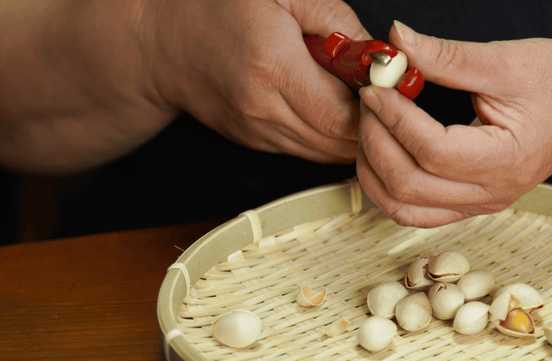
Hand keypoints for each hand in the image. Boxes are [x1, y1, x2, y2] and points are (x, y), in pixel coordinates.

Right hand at [147, 0, 369, 162]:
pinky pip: (306, 150)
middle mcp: (264, 111)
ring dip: (351, 133)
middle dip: (371, 124)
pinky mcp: (254, 144)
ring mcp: (257, 134)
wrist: (162, 42)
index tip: (390, 87)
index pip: (344, 116)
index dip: (377, 109)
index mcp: (274, 68)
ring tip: (355, 98)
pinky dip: (327, 136)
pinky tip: (327, 106)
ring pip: (326, 154)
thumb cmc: (220, 7)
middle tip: (381, 94)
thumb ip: (337, 20)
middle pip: (340, 143)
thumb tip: (381, 57)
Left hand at [357, 21, 551, 226]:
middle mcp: (492, 193)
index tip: (375, 86)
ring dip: (374, 172)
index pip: (431, 151)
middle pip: (408, 186)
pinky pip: (416, 212)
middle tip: (367, 101)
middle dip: (375, 141)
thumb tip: (396, 41)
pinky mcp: (471, 205)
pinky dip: (388, 188)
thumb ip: (446, 56)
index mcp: (506, 160)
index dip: (393, 118)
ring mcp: (481, 205)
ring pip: (404, 209)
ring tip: (369, 127)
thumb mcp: (505, 61)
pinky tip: (380, 154)